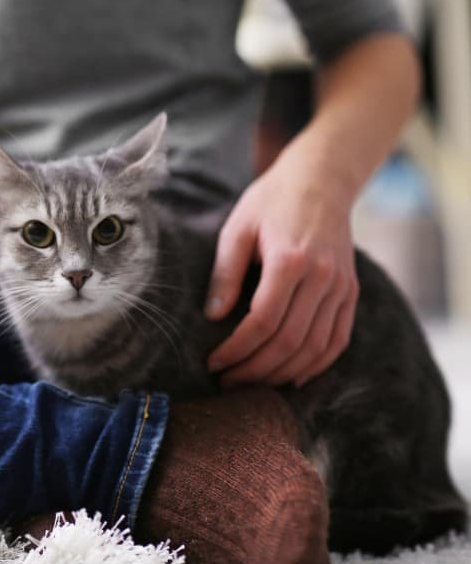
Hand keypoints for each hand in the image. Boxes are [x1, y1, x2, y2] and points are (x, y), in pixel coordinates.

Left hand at [204, 143, 359, 386]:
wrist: (321, 180)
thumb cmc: (271, 202)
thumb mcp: (237, 230)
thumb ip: (225, 273)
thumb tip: (212, 316)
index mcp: (291, 260)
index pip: (263, 322)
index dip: (237, 349)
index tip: (214, 363)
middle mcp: (323, 277)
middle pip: (290, 341)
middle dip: (255, 369)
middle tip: (227, 381)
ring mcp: (342, 287)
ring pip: (315, 348)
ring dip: (282, 373)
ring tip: (251, 383)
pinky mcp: (351, 292)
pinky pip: (337, 340)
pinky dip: (316, 365)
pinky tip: (291, 378)